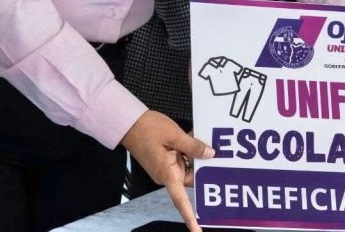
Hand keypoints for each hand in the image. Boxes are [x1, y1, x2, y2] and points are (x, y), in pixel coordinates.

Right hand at [121, 110, 214, 231]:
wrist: (130, 123)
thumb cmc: (147, 129)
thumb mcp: (174, 134)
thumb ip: (193, 146)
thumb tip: (210, 154)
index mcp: (166, 174)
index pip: (180, 200)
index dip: (189, 216)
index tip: (198, 230)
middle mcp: (166, 175)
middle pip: (192, 178)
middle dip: (203, 166)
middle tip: (214, 149)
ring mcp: (166, 169)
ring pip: (189, 168)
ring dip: (195, 155)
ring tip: (200, 137)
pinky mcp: (166, 161)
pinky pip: (183, 160)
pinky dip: (189, 151)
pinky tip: (192, 137)